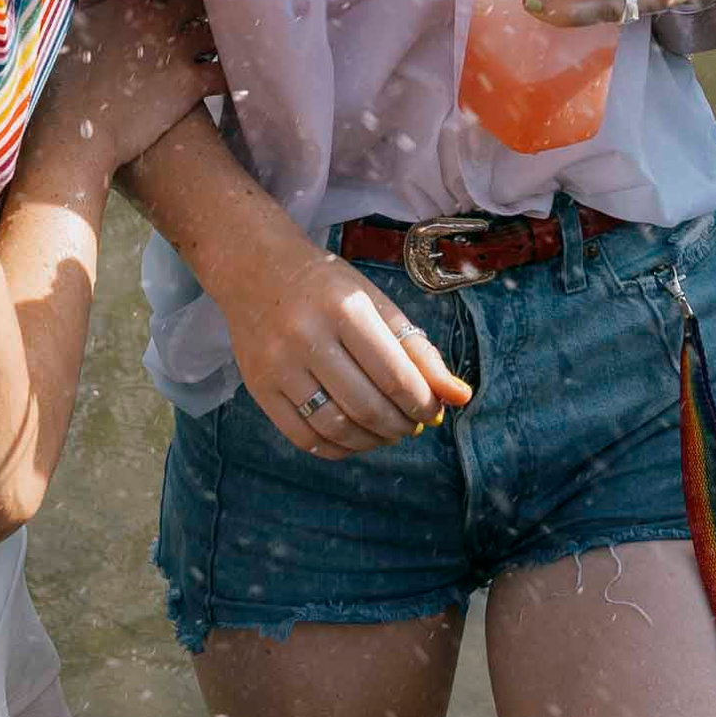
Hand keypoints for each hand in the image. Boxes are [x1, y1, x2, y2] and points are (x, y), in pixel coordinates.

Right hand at [38, 0, 220, 169]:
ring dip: (214, 41)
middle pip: (197, 1)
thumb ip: (88, 6)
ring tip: (211, 51)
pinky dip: (228, 74)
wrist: (74, 130)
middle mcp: (160, 21)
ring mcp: (179, 52)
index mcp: (131, 2)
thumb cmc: (60, 83)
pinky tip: (226, 80)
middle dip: (196, 12)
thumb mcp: (66, 28)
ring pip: (214, 33)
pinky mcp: (190, 86)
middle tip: (191, 25)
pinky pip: (223, 72)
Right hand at [208, 234, 473, 458]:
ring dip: (372, 441)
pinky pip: (303, 437)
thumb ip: (419, 351)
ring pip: (336, 427)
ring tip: (386, 432)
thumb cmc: (327, 288)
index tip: (432, 411)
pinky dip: (337, 448)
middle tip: (411, 425)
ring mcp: (278, 365)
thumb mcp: (377, 305)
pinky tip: (353, 437)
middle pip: (367, 407)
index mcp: (345, 308)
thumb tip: (460, 397)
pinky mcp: (258, 386)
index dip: (422, 404)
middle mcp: (307, 336)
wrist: (255, 268)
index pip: (396, 376)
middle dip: (400, 426)